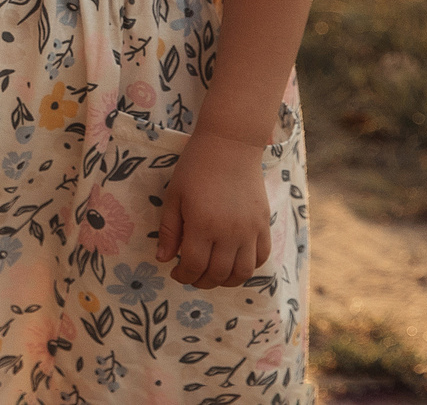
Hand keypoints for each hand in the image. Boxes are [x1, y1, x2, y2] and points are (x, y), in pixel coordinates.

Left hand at [157, 133, 271, 288]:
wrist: (230, 146)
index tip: (175, 272)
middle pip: (217, 273)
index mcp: (202, 225)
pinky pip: (261, 257)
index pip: (193, 265)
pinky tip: (234, 263)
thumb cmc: (195, 168)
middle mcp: (229, 233)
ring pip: (242, 272)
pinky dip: (248, 267)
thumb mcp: (174, 196)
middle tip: (191, 275)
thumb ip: (168, 230)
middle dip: (201, 281)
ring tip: (212, 274)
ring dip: (226, 280)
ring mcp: (250, 231)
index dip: (183, 275)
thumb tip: (163, 259)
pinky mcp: (264, 225)